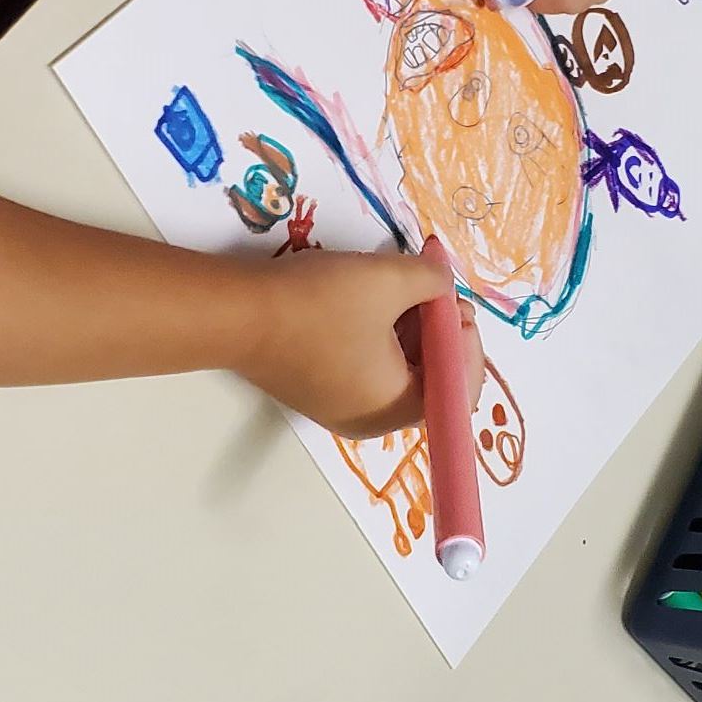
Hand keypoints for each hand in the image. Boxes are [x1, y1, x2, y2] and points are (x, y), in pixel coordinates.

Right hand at [252, 246, 478, 437]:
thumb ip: (434, 281)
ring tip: (392, 288)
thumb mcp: (390, 279)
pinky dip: (377, 337)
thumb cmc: (319, 303)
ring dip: (407, 330)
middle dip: (437, 332)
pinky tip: (361, 301)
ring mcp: (340, 409)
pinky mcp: (317, 391)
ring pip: (397, 371)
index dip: (466, 343)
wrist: (235, 313)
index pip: (460, 390)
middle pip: (430, 381)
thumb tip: (444, 282)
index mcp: (397, 409)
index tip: (453, 302)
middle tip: (426, 288)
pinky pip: (365, 368)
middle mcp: (372, 421)